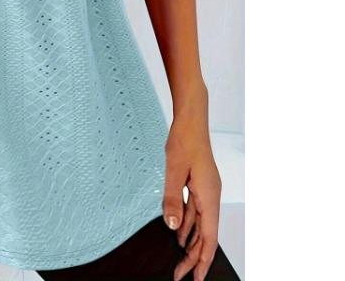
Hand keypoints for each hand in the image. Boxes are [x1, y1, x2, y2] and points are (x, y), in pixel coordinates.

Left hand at [162, 106, 221, 280]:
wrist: (191, 119)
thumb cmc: (184, 140)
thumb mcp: (173, 171)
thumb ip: (171, 199)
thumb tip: (172, 227)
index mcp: (209, 196)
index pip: (210, 237)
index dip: (203, 259)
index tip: (196, 278)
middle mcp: (211, 196)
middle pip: (205, 235)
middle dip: (194, 256)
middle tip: (180, 274)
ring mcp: (206, 191)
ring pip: (200, 224)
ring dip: (190, 242)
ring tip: (179, 260)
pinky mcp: (199, 185)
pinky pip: (195, 211)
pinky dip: (188, 224)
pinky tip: (179, 233)